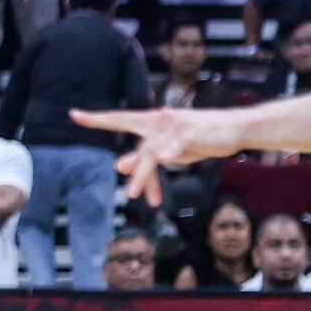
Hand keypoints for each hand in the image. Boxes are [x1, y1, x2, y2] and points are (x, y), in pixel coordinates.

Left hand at [71, 104, 238, 203]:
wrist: (236, 127)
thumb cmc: (203, 138)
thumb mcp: (172, 150)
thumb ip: (146, 156)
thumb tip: (118, 165)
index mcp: (153, 122)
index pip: (120, 119)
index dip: (97, 119)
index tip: (74, 115)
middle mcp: (160, 120)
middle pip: (140, 149)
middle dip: (133, 170)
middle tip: (126, 190)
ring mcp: (174, 127)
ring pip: (152, 154)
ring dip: (143, 176)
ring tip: (133, 195)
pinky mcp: (190, 133)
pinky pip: (175, 146)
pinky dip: (169, 152)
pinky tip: (163, 158)